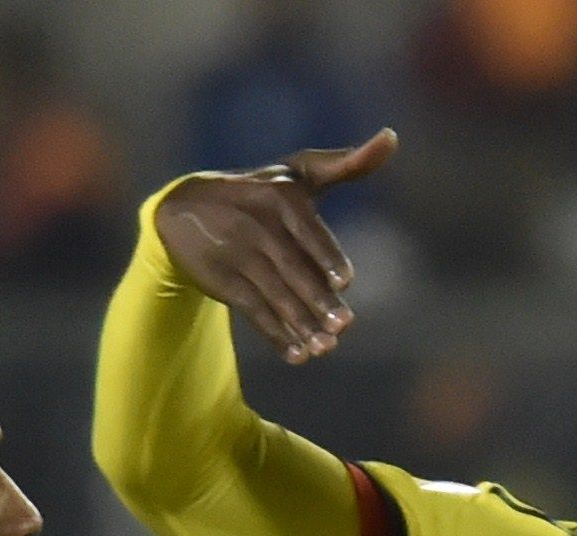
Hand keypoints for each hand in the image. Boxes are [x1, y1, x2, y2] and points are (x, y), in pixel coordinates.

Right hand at [153, 131, 397, 362]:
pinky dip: (276, 336)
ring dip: (300, 325)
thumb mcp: (297, 174)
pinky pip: (253, 312)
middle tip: (343, 326)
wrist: (184, 208)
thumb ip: (346, 164)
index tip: (345, 280)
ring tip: (326, 348)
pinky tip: (298, 355)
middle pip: (292, 268)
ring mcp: (236, 255)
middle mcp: (256, 224)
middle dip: (317, 299)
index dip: (325, 255)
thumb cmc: (259, 191)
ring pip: (274, 294)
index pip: (307, 229)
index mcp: (279, 196)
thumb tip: (392, 138)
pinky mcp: (222, 282)